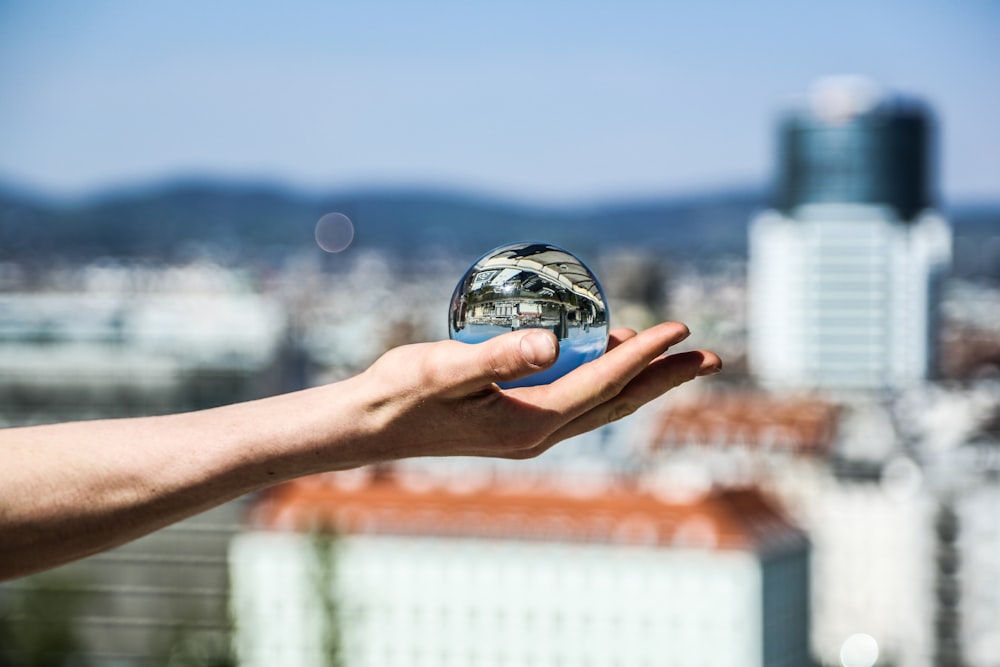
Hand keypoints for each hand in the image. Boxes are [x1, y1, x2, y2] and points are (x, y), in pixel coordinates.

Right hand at [354, 321, 719, 460]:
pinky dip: (604, 376)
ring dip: (641, 379)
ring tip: (673, 354)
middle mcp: (539, 434)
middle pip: (618, 402)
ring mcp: (529, 431)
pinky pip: (577, 399)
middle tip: (712, 356)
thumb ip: (498, 356)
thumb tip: (554, 343)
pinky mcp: (517, 421)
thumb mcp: (445, 370)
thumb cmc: (401, 393)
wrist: (370, 425)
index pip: (603, 384)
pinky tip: (608, 353)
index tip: (679, 328)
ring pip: (601, 402)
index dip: (645, 356)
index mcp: (530, 423)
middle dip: (666, 379)